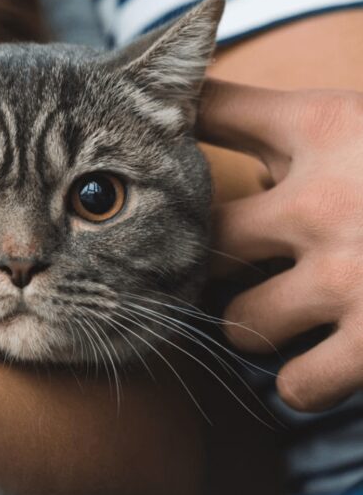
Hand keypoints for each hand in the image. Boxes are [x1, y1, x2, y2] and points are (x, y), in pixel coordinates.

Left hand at [200, 80, 362, 410]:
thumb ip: (289, 124)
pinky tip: (318, 361)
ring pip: (241, 323)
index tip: (152, 151)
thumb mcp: (362, 123)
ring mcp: (355, 276)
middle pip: (203, 242)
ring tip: (279, 316)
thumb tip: (195, 110)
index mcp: (331, 128)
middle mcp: (328, 199)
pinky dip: (300, 380)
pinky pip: (297, 384)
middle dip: (206, 263)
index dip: (175, 124)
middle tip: (222, 271)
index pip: (214, 111)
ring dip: (253, 326)